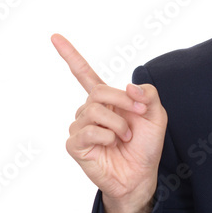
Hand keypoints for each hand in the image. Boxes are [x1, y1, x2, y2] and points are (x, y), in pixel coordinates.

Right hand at [51, 33, 166, 212]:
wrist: (140, 176)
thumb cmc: (145, 146)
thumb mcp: (157, 116)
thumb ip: (148, 94)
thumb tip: (127, 86)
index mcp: (106, 100)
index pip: (83, 73)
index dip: (70, 55)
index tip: (54, 36)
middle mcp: (89, 111)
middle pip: (99, 91)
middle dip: (124, 101)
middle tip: (139, 115)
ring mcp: (80, 127)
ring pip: (95, 111)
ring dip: (118, 124)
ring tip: (124, 138)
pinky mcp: (75, 145)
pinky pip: (88, 131)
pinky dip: (106, 137)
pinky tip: (110, 145)